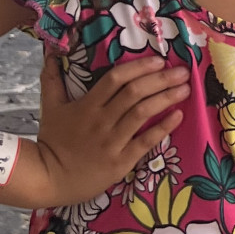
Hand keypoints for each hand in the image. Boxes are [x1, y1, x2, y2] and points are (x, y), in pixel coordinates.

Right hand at [15, 53, 188, 206]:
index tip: (159, 60)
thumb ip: (52, 80)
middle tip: (182, 71)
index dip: (139, 67)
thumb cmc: (53, 141)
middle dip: (161, 79)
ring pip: (142, 113)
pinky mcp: (121, 161)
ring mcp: (112, 141)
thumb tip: (50, 54)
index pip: (116, 79)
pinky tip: (178, 116)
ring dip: (166, 98)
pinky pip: (145, 142)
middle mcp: (102, 120)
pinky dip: (163, 128)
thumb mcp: (51, 107)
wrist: (49, 179)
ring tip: (185, 89)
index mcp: (87, 105)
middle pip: (134, 93)